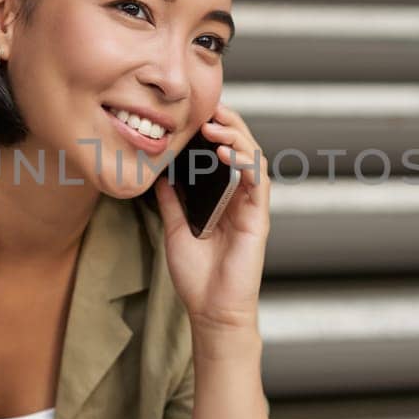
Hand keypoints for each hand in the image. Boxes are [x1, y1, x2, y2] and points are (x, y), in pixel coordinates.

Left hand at [152, 103, 271, 337]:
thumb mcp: (175, 229)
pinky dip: (244, 162)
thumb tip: (160, 174)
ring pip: (253, 158)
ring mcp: (251, 206)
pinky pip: (257, 182)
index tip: (195, 112)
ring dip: (235, 137)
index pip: (223, 153)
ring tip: (213, 124)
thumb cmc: (196, 276)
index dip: (215, 129)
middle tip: (207, 108)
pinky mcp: (258, 218)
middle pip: (242, 148)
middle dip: (227, 123)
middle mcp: (240, 197)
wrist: (210, 310)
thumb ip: (172, 201)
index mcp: (223, 197)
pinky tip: (224, 152)